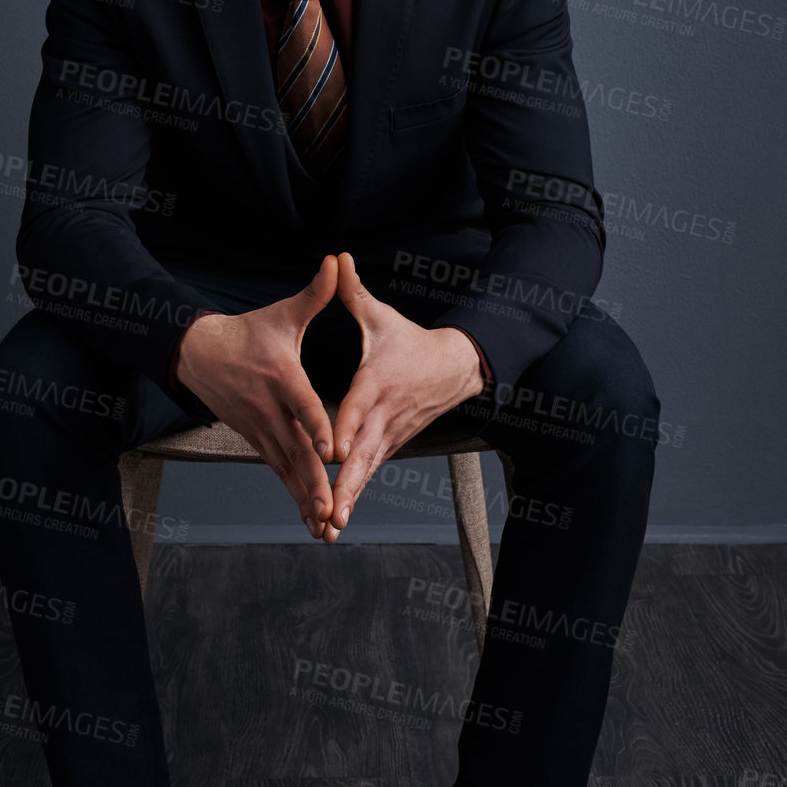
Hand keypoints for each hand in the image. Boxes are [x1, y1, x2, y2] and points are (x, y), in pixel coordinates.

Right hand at [175, 255, 339, 538]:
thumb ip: (316, 293)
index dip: (318, 427)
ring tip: (324, 526)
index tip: (335, 450)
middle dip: (313, 482)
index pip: (303, 406)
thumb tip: (339, 260)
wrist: (198, 353)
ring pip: (287, 468)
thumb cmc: (247, 332)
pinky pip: (279, 471)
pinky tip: (311, 519)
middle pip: (295, 449)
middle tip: (331, 508)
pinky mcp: (257, 440)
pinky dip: (294, 494)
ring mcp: (261, 429)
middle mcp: (270, 409)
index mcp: (282, 378)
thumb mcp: (282, 313)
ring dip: (304, 498)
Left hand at [319, 251, 484, 542]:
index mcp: (376, 383)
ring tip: (328, 527)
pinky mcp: (390, 446)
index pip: (359, 409)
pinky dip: (354, 498)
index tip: (335, 451)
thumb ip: (352, 292)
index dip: (347, 429)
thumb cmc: (411, 341)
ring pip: (366, 473)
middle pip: (363, 454)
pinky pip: (369, 475)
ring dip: (348, 500)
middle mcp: (383, 416)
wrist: (457, 368)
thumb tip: (337, 258)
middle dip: (346, 484)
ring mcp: (390, 436)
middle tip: (329, 511)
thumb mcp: (382, 316)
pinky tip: (335, 522)